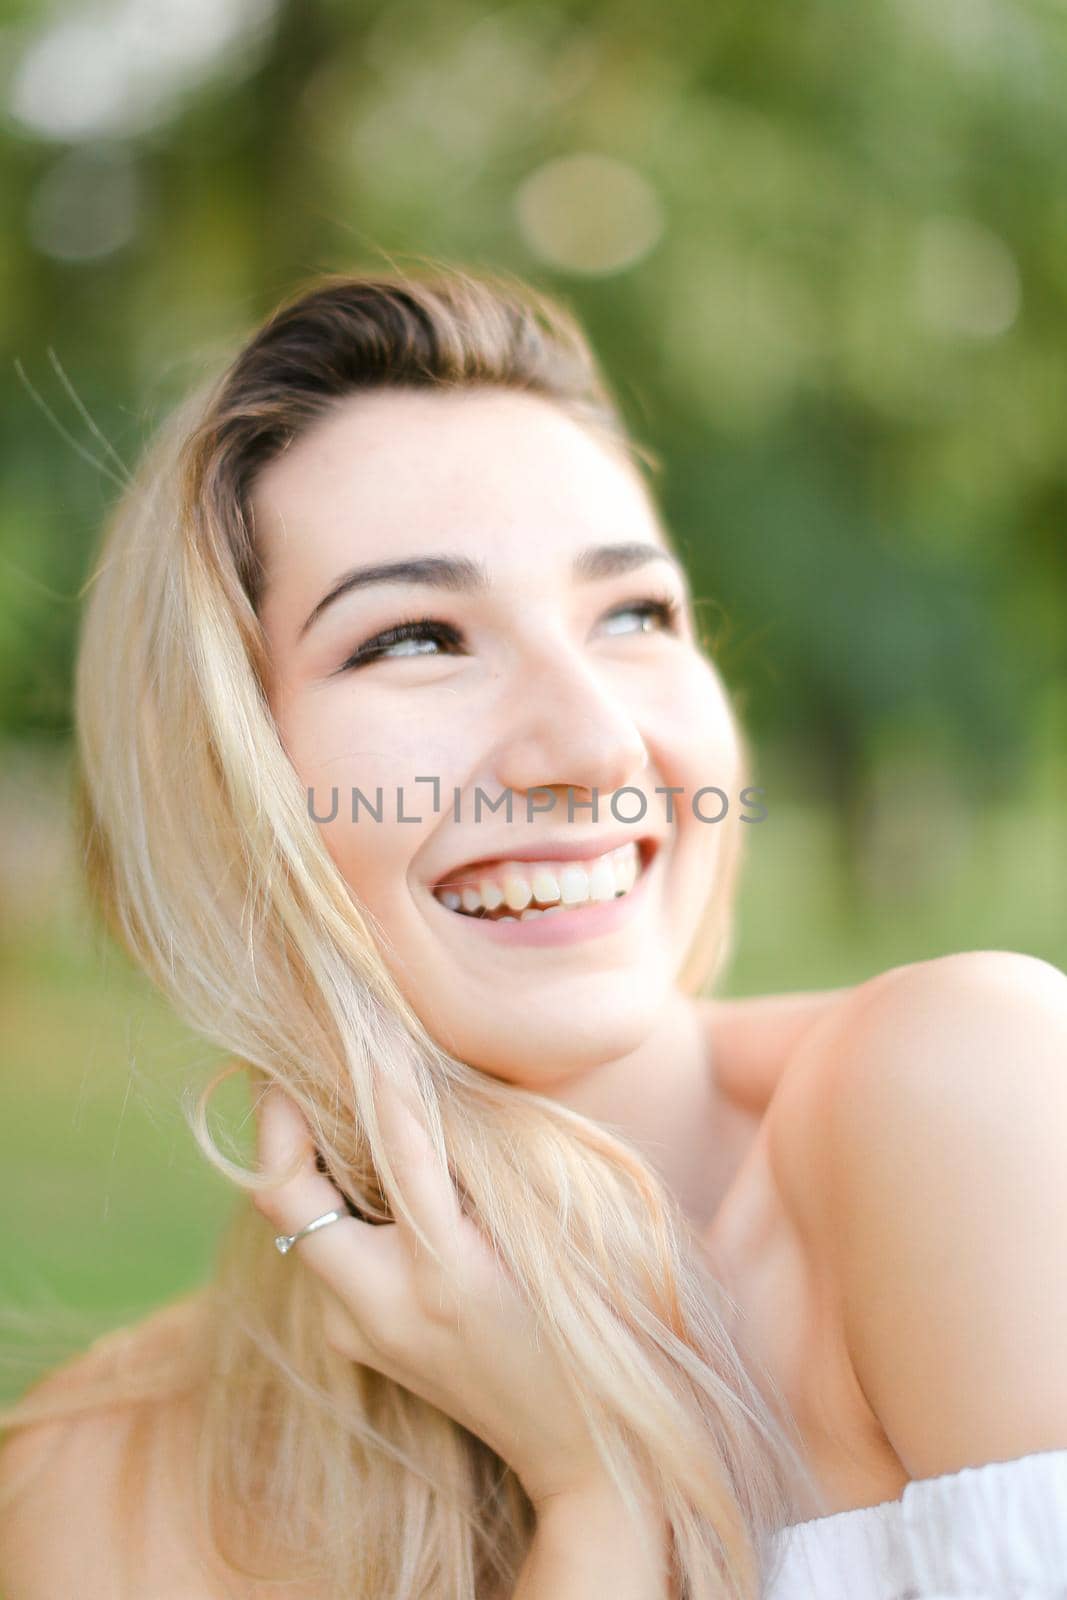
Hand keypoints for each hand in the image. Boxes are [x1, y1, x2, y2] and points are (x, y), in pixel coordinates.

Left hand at [251, 1072, 606, 1510]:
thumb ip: (472, 1160)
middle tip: (294, 1062)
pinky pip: (327, 1253)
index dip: (362, 1087)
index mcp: (442, 1276)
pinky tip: (356, 1163)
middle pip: (286, 1202)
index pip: (387, 1155)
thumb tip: (411, 1076)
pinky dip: (334, 1202)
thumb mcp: (541, 1233)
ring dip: (304, 1161)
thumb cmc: (583, 1327)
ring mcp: (359, 1332)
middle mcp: (381, 1311)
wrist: (578, 1445)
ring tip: (325, 1095)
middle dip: (282, 1126)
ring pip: (301, 1226)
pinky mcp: (359, 1340)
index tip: (355, 1032)